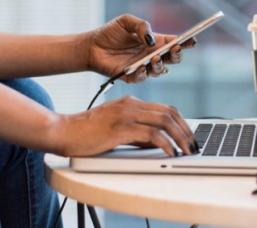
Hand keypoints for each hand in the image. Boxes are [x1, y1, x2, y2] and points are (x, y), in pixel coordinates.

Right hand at [48, 96, 198, 156]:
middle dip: (186, 130)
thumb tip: (157, 142)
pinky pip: (151, 134)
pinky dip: (165, 144)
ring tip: (187, 150)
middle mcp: (132, 105)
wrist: (63, 131)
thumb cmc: (86, 132)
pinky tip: (170, 153)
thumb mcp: (116, 128)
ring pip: (165, 121)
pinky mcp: (121, 128)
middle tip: (193, 145)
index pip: (165, 108)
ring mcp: (127, 114)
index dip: (181, 122)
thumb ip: (136, 131)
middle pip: (170, 113)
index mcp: (131, 102)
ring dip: (180, 137)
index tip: (189, 136)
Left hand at [84, 14, 195, 82]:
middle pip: (173, 58)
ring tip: (155, 58)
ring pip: (160, 70)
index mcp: (155, 41)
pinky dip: (143, 73)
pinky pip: (142, 78)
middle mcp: (152, 55)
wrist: (91, 46)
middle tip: (175, 49)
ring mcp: (143, 67)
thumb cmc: (110, 32)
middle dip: (177, 54)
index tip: (192, 39)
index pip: (175, 42)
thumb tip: (151, 39)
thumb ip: (141, 26)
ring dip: (160, 65)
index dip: (186, 42)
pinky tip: (141, 67)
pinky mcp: (132, 77)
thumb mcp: (126, 21)